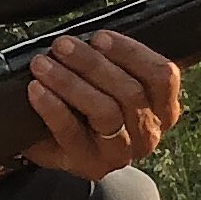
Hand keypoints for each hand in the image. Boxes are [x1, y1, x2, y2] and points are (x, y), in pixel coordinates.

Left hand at [23, 29, 180, 181]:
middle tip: (62, 45)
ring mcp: (120, 152)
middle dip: (92, 63)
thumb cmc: (91, 108)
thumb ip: (116, 62)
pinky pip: (71, 133)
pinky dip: (52, 107)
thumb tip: (95, 35)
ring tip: (43, 64)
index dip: (132, 53)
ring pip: (104, 112)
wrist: (63, 148)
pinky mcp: (89, 164)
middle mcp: (148, 133)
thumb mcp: (112, 84)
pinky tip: (37, 90)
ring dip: (70, 82)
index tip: (100, 37)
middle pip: (129, 93)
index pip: (162, 76)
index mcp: (163, 108)